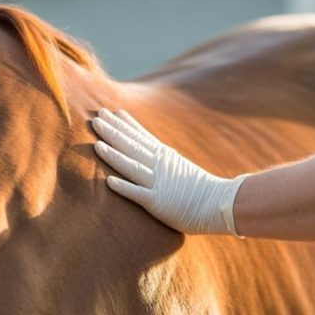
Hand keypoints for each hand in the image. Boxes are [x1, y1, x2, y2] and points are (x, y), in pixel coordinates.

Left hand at [91, 108, 248, 235]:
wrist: (219, 203)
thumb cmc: (200, 188)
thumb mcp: (179, 165)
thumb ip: (164, 158)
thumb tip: (154, 149)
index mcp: (164, 156)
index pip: (141, 136)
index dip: (124, 124)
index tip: (109, 111)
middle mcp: (159, 165)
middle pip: (132, 146)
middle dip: (112, 132)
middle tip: (96, 118)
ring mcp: (158, 183)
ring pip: (131, 166)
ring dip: (114, 155)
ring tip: (96, 144)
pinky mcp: (158, 202)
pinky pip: (138, 194)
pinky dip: (124, 187)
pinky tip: (109, 181)